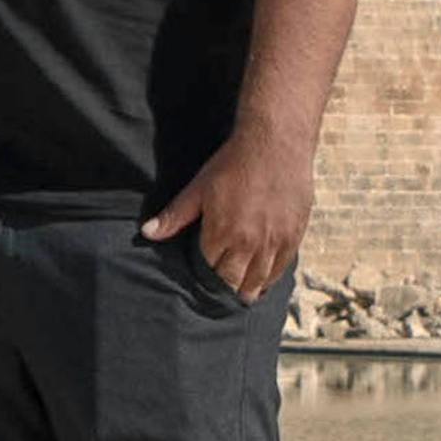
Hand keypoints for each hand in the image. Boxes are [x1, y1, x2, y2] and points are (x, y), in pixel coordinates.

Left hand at [141, 124, 313, 302]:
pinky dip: (269, 278)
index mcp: (222, 232)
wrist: (275, 145)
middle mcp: (249, 243)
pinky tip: (262, 281)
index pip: (208, 270)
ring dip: (247, 289)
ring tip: (239, 295)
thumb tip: (147, 233)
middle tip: (218, 291)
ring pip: (258, 281)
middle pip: (233, 281)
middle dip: (224, 287)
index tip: (199, 279)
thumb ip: (175, 215)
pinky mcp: (293, 237)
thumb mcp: (198, 188)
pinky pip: (280, 269)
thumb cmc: (232, 164)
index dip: (203, 276)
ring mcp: (274, 242)